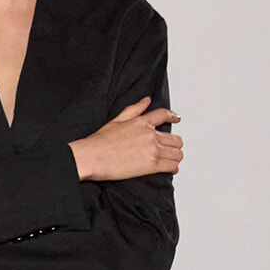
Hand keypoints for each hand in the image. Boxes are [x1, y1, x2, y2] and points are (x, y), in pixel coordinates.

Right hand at [69, 96, 183, 181]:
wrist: (93, 157)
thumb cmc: (100, 142)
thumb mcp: (117, 120)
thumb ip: (135, 109)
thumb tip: (146, 100)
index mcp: (142, 122)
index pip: (164, 115)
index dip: (173, 117)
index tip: (176, 118)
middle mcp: (150, 135)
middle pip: (176, 139)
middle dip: (174, 144)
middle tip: (171, 149)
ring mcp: (153, 150)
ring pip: (177, 153)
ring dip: (176, 157)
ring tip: (171, 160)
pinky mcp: (152, 165)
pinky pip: (172, 166)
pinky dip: (173, 168)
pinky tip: (170, 169)